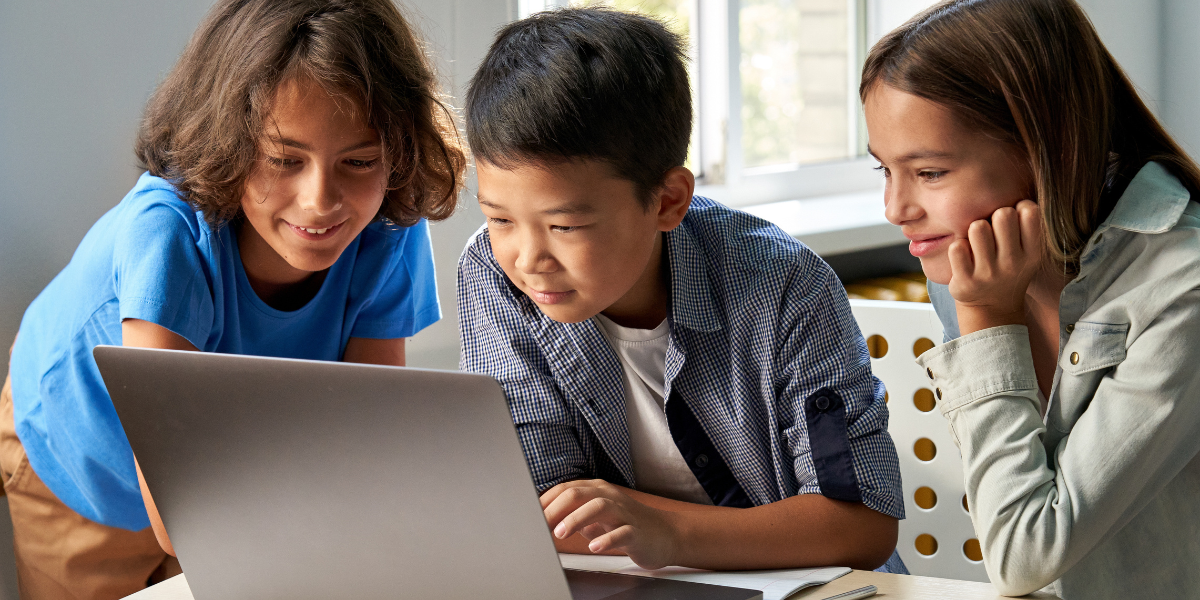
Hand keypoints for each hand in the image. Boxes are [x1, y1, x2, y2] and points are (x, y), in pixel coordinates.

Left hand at [541, 479, 679, 569]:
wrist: (665, 535)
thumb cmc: (625, 525)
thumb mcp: (595, 519)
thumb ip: (572, 517)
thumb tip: (544, 521)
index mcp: (596, 491)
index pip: (565, 489)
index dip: (545, 502)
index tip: (530, 516)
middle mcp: (609, 497)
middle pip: (578, 494)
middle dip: (555, 509)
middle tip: (541, 526)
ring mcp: (625, 513)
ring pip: (599, 506)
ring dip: (577, 519)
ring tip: (562, 533)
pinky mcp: (638, 532)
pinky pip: (623, 532)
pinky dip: (607, 539)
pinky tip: (594, 546)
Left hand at [948, 200, 1043, 333]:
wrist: (992, 308)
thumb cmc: (1007, 268)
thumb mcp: (1027, 250)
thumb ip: (1025, 223)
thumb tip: (1015, 179)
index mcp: (1032, 251)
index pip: (1029, 210)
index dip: (1018, 208)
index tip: (1013, 220)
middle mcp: (1014, 263)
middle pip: (1002, 214)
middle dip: (993, 216)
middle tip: (992, 231)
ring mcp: (989, 274)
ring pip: (977, 227)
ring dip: (973, 230)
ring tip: (977, 243)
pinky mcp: (966, 282)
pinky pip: (956, 247)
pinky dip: (957, 247)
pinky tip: (964, 257)